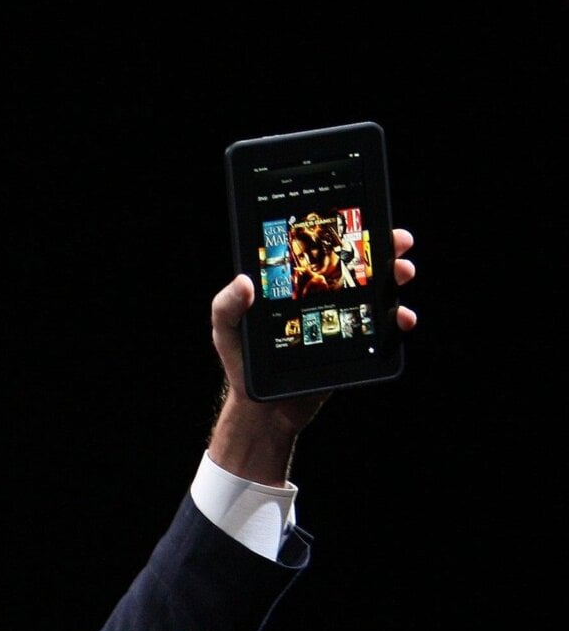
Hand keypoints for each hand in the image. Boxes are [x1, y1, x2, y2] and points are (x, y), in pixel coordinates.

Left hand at [206, 229, 415, 485]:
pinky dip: (398, 319)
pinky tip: (403, 319)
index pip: (321, 250)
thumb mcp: (227, 330)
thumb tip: (243, 282)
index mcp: (292, 285)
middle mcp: (320, 296)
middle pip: (356, 264)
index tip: (365, 222)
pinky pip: (383, 327)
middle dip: (383, 248)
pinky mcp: (354, 344)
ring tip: (402, 274)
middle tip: (398, 243)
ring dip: (395, 278)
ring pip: (375, 291)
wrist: (264, 408)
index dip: (345, 233)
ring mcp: (340, 318)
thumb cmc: (240, 361)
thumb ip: (228, 306)